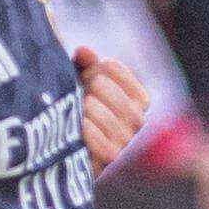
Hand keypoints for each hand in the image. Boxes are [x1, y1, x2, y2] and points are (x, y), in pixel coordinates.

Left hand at [74, 46, 147, 168]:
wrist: (70, 151)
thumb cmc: (81, 109)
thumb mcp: (83, 83)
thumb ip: (85, 65)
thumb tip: (84, 52)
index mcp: (137, 96)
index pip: (114, 68)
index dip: (94, 68)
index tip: (85, 75)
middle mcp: (137, 118)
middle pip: (108, 89)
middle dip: (89, 89)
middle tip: (78, 94)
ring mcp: (125, 139)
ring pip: (103, 114)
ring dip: (85, 109)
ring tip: (76, 109)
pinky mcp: (111, 156)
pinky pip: (99, 140)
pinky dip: (85, 130)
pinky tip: (78, 127)